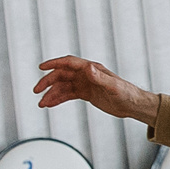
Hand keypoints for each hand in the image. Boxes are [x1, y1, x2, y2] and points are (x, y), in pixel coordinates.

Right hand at [33, 55, 154, 120]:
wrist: (133, 105)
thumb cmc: (126, 94)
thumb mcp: (112, 86)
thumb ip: (99, 77)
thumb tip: (88, 68)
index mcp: (91, 69)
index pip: (69, 63)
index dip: (54, 63)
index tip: (41, 67)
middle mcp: (87, 74)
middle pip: (62, 75)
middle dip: (48, 82)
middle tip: (36, 91)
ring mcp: (85, 83)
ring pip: (63, 86)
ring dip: (51, 93)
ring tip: (42, 103)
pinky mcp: (86, 93)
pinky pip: (68, 94)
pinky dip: (58, 98)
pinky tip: (50, 104)